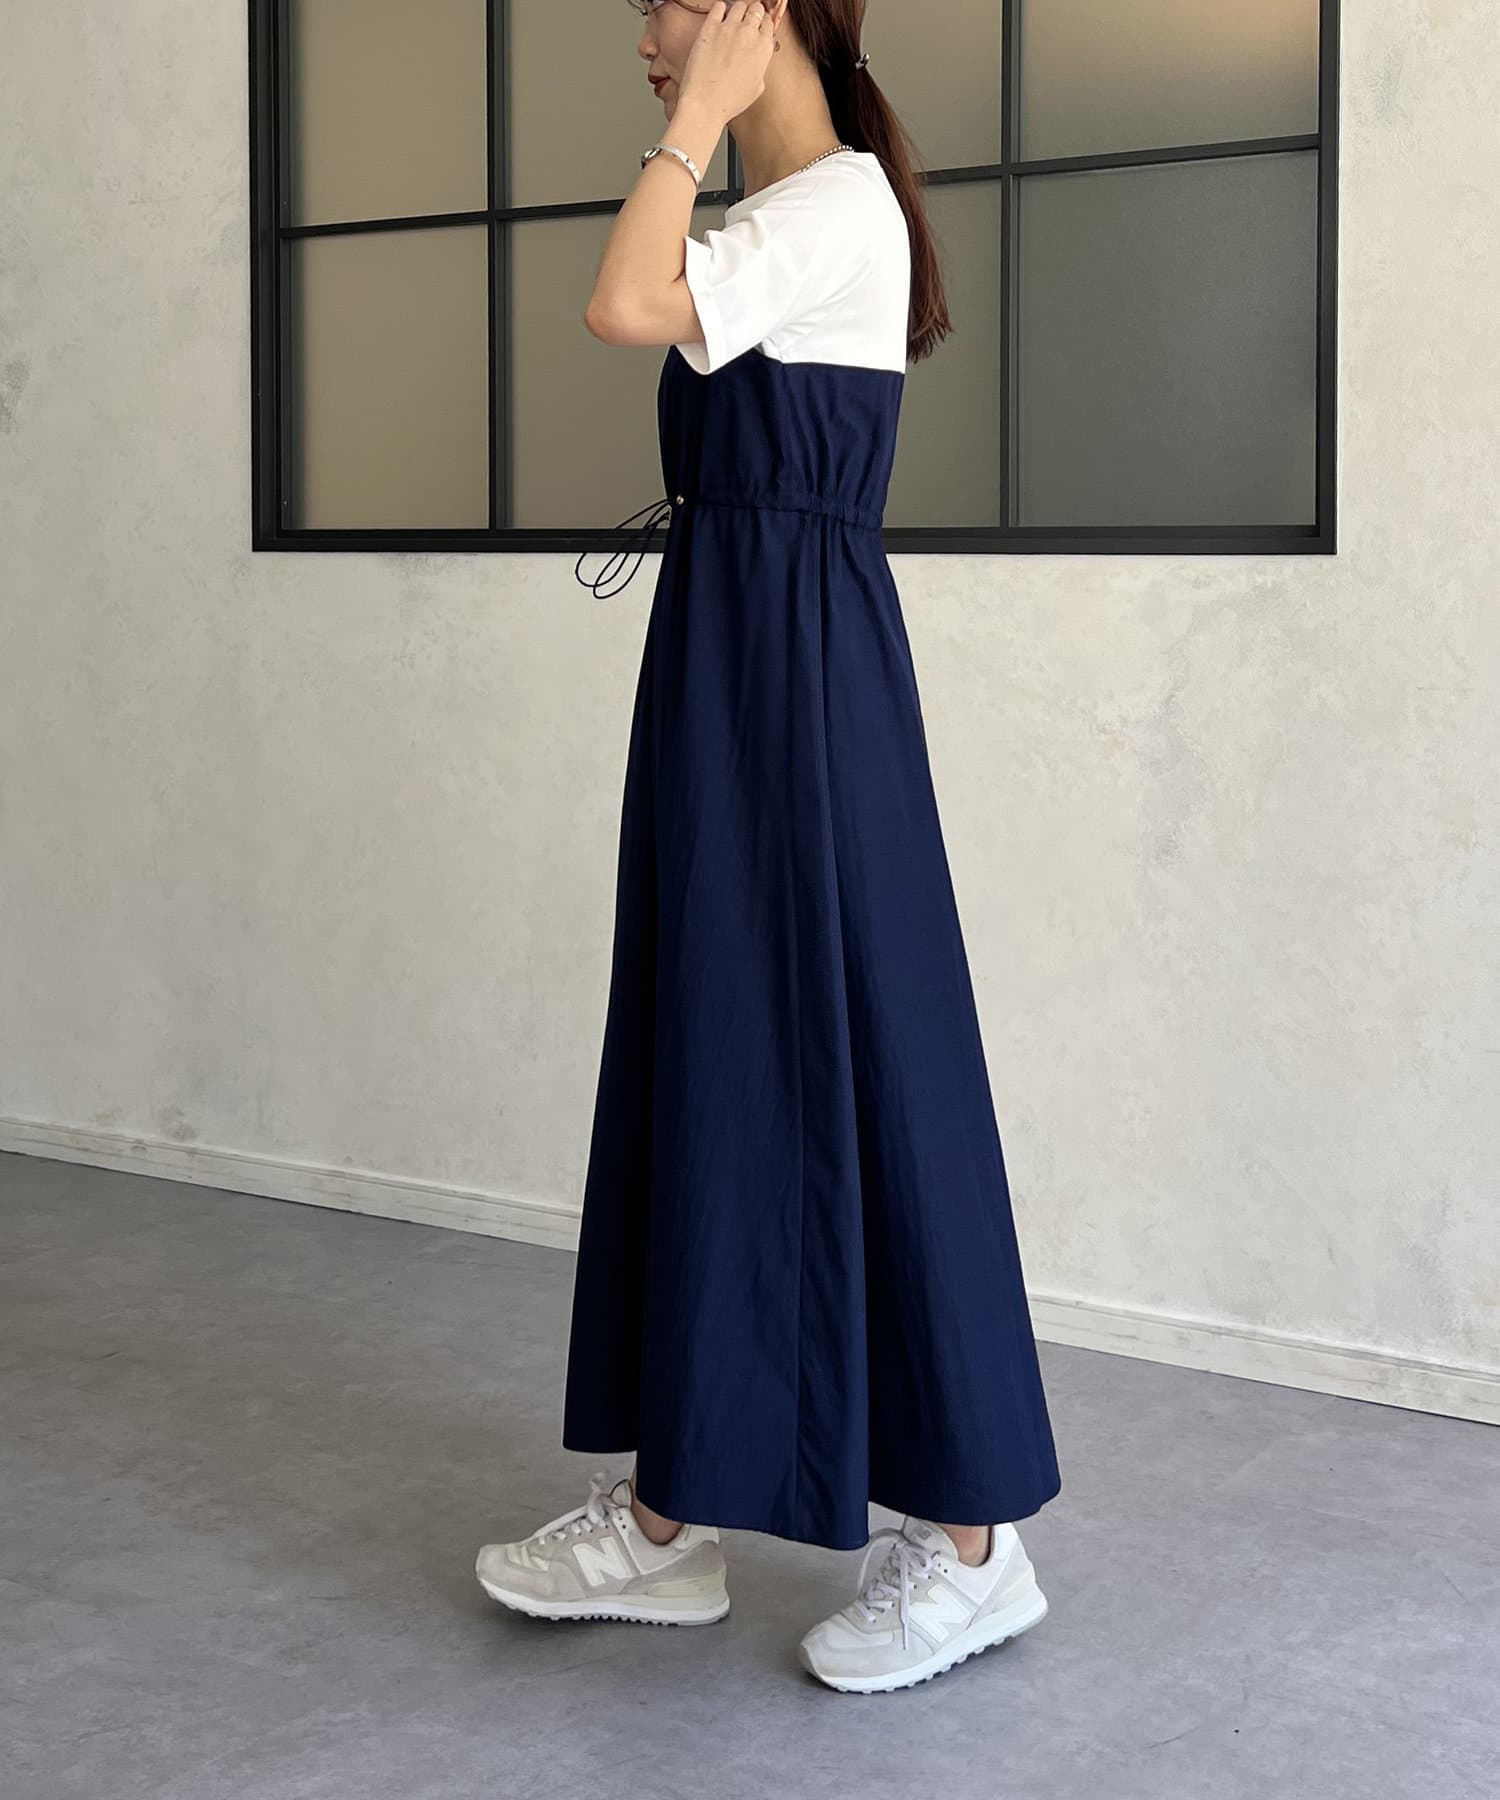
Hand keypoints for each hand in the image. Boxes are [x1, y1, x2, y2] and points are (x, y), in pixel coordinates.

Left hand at [677, 1, 780, 124]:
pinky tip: (718, 18)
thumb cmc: (730, 101)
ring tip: (732, 20)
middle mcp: (749, 34)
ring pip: (739, 5)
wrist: (706, 103)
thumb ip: (760, 67)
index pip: (768, 23)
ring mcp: (729, 28)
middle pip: (756, 10)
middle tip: (745, 22)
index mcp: (763, 48)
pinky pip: (719, 6)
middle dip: (752, 15)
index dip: (762, 25)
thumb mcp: (757, 88)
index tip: (757, 28)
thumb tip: (758, 60)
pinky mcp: (710, 27)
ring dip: (737, 10)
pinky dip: (720, 9)